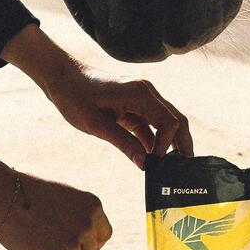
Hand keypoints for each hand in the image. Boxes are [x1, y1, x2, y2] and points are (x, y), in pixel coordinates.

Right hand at [0, 151, 112, 249]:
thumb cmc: (26, 193)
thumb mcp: (62, 198)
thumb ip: (80, 217)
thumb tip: (87, 248)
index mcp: (93, 206)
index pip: (104, 235)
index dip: (90, 242)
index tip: (75, 243)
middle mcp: (87, 225)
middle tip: (50, 242)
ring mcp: (70, 244)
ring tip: (41, 249)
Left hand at [45, 70, 193, 166]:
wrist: (61, 79)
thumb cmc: (75, 97)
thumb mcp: (96, 124)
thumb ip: (123, 143)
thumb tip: (146, 165)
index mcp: (141, 93)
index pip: (170, 122)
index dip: (168, 146)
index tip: (157, 165)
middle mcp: (147, 93)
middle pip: (176, 120)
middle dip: (182, 145)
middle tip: (187, 171)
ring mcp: (141, 99)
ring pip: (166, 123)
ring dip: (170, 145)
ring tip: (172, 170)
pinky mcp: (133, 106)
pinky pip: (150, 125)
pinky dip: (154, 142)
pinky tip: (153, 160)